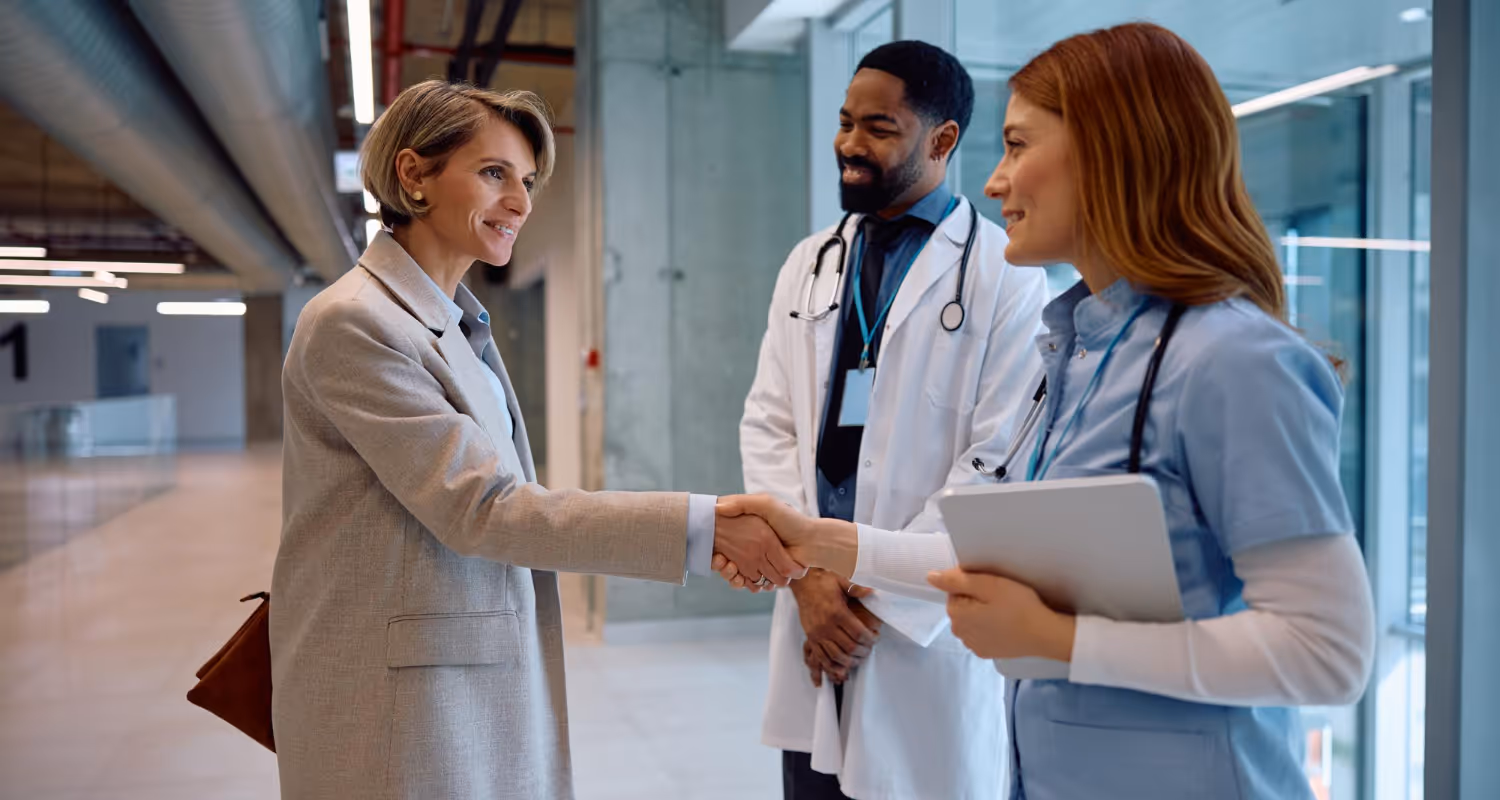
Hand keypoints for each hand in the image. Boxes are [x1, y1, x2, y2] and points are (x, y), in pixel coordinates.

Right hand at [715, 495, 857, 576]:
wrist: (812, 541)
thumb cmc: (790, 520)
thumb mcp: (765, 504)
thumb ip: (742, 503)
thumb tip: (717, 507)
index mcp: (750, 532)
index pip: (723, 541)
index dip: (715, 547)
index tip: (712, 548)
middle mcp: (752, 548)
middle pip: (726, 560)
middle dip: (720, 563)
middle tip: (719, 560)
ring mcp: (759, 563)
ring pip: (735, 573)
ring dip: (729, 574)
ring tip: (728, 567)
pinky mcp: (767, 576)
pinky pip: (749, 583)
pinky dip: (742, 583)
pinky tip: (739, 578)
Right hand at [792, 569, 880, 686]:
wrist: (802, 583)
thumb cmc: (823, 582)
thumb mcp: (842, 582)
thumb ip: (858, 589)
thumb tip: (873, 592)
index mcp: (837, 612)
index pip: (858, 633)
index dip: (870, 640)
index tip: (875, 639)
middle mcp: (827, 625)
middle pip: (849, 647)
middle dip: (863, 652)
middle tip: (869, 650)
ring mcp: (817, 633)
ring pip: (836, 656)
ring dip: (850, 661)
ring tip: (858, 659)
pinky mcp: (810, 637)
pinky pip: (821, 656)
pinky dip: (832, 665)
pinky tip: (841, 666)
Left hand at [926, 568, 1075, 660]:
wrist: (1044, 634)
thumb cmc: (1018, 606)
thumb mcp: (988, 585)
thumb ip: (957, 579)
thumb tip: (931, 577)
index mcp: (957, 615)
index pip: (954, 591)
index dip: (972, 584)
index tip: (991, 586)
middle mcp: (960, 634)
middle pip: (961, 606)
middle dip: (976, 599)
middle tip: (1000, 597)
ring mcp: (973, 645)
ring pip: (971, 620)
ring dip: (982, 613)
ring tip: (1004, 610)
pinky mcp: (986, 652)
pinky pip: (980, 633)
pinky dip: (989, 627)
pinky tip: (1006, 623)